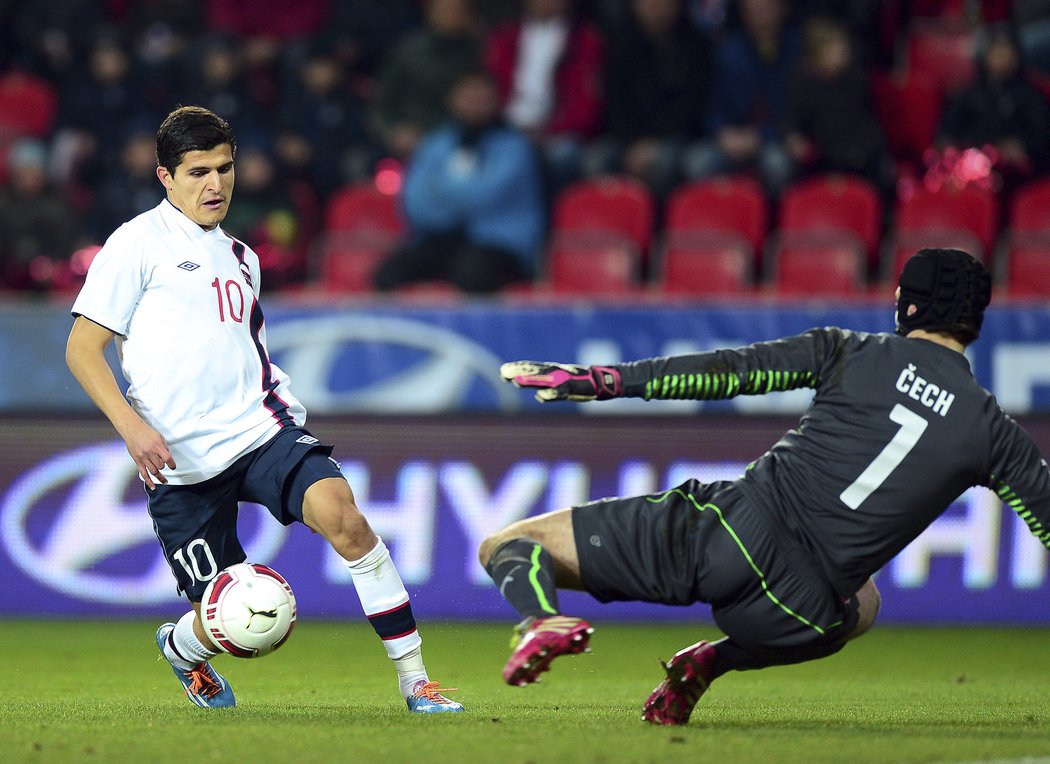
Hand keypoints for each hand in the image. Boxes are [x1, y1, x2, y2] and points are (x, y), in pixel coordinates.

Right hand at [122, 420, 175, 489]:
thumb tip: (168, 457)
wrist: (132, 429)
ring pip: (153, 471)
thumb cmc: (147, 432)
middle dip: (163, 467)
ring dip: (159, 476)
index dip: (172, 464)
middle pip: (160, 466)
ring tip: (164, 481)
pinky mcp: (137, 461)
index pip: (167, 459)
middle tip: (165, 466)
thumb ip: (164, 447)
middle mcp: (149, 453)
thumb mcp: (159, 437)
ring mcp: (142, 458)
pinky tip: (153, 487)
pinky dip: (149, 481)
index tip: (173, 467)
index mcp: (157, 446)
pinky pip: (143, 473)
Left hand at [500, 361, 622, 401]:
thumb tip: (539, 396)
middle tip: (503, 373)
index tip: (503, 371)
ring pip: (544, 380)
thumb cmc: (583, 386)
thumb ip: (550, 393)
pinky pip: (560, 392)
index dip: (518, 369)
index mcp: (553, 373)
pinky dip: (551, 395)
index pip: (533, 369)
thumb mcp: (564, 389)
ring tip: (516, 382)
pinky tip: (540, 396)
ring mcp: (564, 380)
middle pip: (535, 372)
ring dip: (530, 380)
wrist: (604, 383)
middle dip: (519, 372)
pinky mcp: (573, 389)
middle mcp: (557, 374)